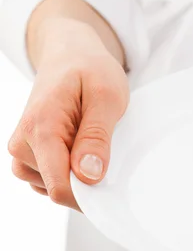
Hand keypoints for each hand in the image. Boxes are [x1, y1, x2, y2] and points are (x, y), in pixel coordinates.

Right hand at [8, 19, 128, 210]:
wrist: (70, 54)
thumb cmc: (90, 70)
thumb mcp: (106, 97)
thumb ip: (96, 137)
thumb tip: (88, 175)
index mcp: (40, 128)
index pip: (60, 186)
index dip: (89, 196)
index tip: (112, 187)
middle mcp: (23, 144)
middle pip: (58, 189)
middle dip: (87, 181)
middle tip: (106, 147)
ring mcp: (23, 151)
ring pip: (54, 188)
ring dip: (78, 175)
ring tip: (92, 141)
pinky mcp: (30, 155)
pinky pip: (51, 180)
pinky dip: (71, 172)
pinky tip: (82, 148)